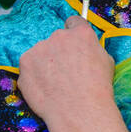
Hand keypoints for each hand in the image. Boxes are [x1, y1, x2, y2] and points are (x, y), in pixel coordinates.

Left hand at [17, 15, 115, 131]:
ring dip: (45, 64)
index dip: (74, 33)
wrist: (78, 109)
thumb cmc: (97, 88)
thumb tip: (87, 50)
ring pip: (41, 53)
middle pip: (56, 40)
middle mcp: (58, 36)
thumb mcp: (106, 62)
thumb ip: (92, 49)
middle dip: (59, 52)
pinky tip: (44, 89)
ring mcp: (39, 48)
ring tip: (55, 84)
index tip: (73, 44)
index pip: (74, 22)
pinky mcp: (24, 62)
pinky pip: (29, 67)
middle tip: (65, 73)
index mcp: (80, 33)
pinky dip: (34, 76)